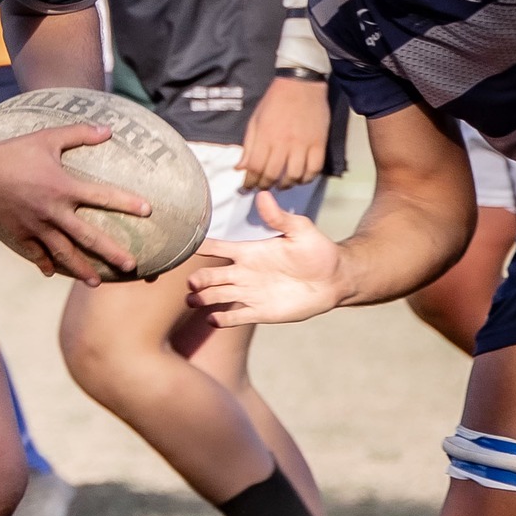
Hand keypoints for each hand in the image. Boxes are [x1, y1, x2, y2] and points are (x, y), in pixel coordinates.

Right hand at [0, 123, 149, 283]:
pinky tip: (53, 272)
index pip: (102, 196)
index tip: (148, 210)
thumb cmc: (15, 151)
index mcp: (63, 187)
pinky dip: (45, 264)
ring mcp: (35, 226)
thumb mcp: (48, 137)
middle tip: (131, 265)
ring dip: (81, 269)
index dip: (126, 203)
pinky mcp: (19, 235)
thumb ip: (79, 134)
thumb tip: (109, 130)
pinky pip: (35, 254)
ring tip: (96, 283)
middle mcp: (53, 211)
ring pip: (63, 253)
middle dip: (111, 252)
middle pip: (88, 237)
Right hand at [187, 193, 347, 324]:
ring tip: (194, 301)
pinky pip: (236, 316)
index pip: (218, 248)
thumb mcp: (300, 229)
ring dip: (204, 299)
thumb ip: (279, 217)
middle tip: (192, 282)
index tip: (181, 246)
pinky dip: (223, 319)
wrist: (334, 279)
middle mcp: (244, 272)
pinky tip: (213, 320)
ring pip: (218, 296)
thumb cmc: (317, 251)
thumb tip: (263, 195)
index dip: (200, 247)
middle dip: (199, 279)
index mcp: (249, 251)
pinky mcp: (260, 311)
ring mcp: (250, 293)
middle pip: (211, 276)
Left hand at [238, 76, 329, 189]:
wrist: (300, 84)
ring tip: (281, 184)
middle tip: (262, 188)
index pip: (255, 167)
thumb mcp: (255, 120)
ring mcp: (303, 144)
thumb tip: (240, 168)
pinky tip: (299, 178)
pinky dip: (307, 178)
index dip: (249, 182)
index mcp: (265, 136)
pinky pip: (314, 169)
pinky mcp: (319, 144)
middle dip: (265, 186)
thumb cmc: (275, 101)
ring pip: (294, 175)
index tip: (246, 188)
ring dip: (286, 185)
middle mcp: (283, 143)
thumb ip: (248, 146)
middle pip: (273, 174)